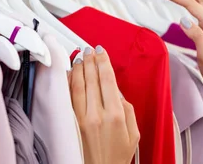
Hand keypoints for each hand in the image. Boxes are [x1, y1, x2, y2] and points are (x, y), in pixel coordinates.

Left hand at [69, 46, 139, 163]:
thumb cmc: (117, 157)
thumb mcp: (133, 134)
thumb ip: (128, 110)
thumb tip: (117, 92)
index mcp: (115, 115)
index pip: (107, 80)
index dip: (103, 62)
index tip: (101, 51)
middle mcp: (97, 115)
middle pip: (92, 80)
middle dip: (90, 61)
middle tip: (89, 49)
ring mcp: (81, 119)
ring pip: (78, 86)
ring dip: (79, 69)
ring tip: (80, 57)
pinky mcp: (72, 124)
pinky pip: (68, 98)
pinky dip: (69, 84)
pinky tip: (70, 74)